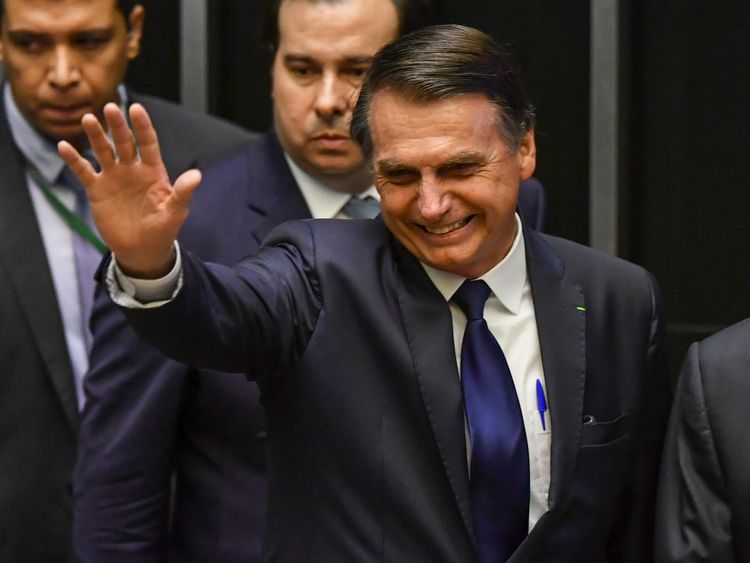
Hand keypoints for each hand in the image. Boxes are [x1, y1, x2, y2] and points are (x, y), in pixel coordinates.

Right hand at [58, 103, 200, 277]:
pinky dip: (74, 160)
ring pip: (103, 151)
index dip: (143, 126)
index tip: (136, 109)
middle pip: (124, 142)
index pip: (148, 143)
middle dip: (117, 125)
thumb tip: (196, 175)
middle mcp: (132, 169)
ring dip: (96, 136)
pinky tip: (64, 146)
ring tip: (88, 119)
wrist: (142, 250)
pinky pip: (84, 171)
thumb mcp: (175, 212)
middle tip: (110, 108)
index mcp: (153, 171)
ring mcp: (114, 177)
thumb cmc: (163, 230)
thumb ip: (183, 193)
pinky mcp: (97, 189)